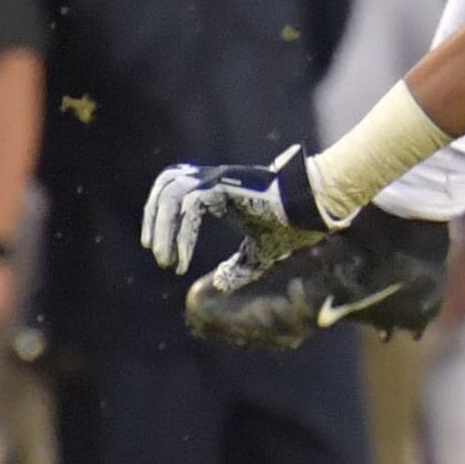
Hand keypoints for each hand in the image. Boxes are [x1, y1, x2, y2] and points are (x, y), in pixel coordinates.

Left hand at [139, 148, 331, 289]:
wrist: (311, 208)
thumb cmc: (291, 225)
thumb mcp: (260, 253)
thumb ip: (240, 267)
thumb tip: (222, 284)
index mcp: (219, 191)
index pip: (176, 193)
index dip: (163, 219)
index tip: (164, 254)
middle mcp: (214, 180)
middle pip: (166, 185)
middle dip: (153, 218)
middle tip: (153, 250)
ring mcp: (218, 180)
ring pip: (171, 194)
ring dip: (162, 228)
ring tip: (164, 259)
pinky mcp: (223, 186)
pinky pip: (190, 207)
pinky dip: (182, 235)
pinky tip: (182, 257)